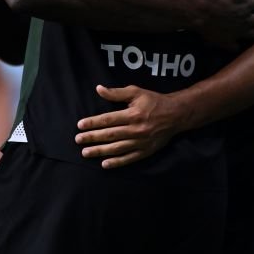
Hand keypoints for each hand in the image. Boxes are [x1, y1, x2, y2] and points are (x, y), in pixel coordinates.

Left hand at [75, 85, 189, 168]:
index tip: (80, 125)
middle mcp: (136, 129)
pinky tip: (104, 164)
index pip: (108, 119)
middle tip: (78, 140)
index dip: (93, 122)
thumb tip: (99, 89)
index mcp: (132, 114)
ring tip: (86, 153)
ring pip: (117, 148)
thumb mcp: (136, 92)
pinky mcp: (146, 151)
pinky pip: (129, 158)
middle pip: (110, 135)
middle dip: (92, 138)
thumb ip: (116, 93)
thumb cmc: (154, 101)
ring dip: (100, 151)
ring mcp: (141, 142)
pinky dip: (117, 162)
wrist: (176, 115)